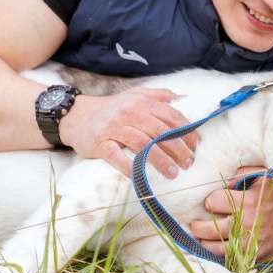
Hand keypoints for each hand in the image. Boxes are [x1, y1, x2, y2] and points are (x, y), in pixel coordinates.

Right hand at [58, 87, 198, 177]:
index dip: (186, 132)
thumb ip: (158, 96)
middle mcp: (130, 113)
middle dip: (178, 149)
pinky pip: (116, 155)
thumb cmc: (112, 109)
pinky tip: (140, 177)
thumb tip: (182, 98)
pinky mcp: (100, 142)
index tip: (196, 146)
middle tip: (188, 163)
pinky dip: (129, 166)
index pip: (170, 117)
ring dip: (160, 160)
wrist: (77, 115)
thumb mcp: (135, 95)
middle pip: (160, 131)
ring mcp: (114, 128)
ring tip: (173, 173)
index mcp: (142, 103)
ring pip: (142, 143)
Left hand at [189, 167, 272, 261]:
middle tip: (197, 223)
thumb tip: (222, 179)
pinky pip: (227, 258)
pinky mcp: (253, 258)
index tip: (213, 202)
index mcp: (248, 202)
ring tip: (202, 236)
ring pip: (212, 247)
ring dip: (204, 241)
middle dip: (198, 225)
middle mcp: (246, 224)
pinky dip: (219, 253)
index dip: (210, 201)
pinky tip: (218, 246)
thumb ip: (243, 173)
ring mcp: (249, 244)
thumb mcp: (266, 178)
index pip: (212, 202)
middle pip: (205, 228)